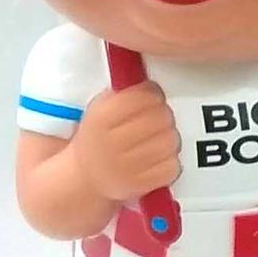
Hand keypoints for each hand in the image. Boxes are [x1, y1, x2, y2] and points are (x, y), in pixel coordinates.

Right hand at [71, 81, 180, 201]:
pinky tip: (158, 158)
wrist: (84, 178)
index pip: (145, 95)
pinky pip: (173, 167)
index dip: (153, 94)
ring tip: (157, 138)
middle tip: (156, 119)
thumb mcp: (100, 108)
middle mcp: (112, 142)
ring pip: (171, 141)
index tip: (151, 97)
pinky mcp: (140, 185)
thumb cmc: (98, 136)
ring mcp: (126, 167)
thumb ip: (124, 90)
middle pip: (163, 116)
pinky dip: (170, 161)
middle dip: (164, 115)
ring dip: (169, 137)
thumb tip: (150, 71)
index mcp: (101, 117)